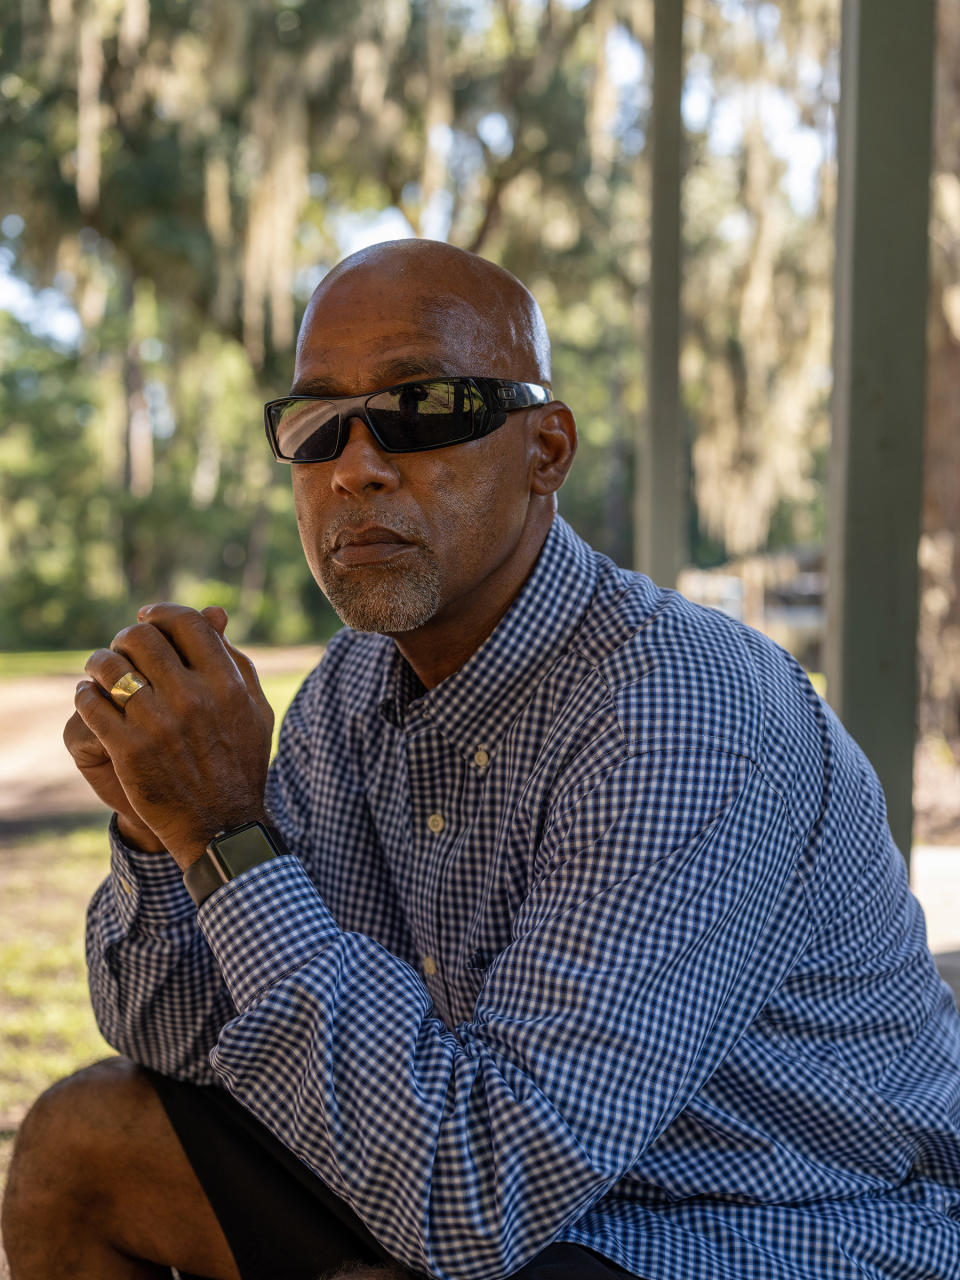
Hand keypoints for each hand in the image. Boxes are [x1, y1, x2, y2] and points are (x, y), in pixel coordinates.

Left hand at [70, 605, 274, 870]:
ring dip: (99, 663)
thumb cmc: (241, 764)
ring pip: (110, 667)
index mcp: (227, 684)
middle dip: (126, 637)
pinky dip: (86, 695)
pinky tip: (91, 698)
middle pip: (143, 638)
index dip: (161, 613)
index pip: (186, 623)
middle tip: (122, 649)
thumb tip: (213, 614)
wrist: (222, 826)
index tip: (148, 617)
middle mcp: (193, 699)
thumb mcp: (254, 710)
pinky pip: (92, 704)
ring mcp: (158, 725)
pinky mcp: (128, 750)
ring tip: (99, 671)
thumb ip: (236, 659)